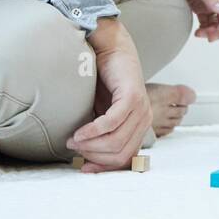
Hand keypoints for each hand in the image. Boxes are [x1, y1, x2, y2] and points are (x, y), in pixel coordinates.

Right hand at [68, 19, 152, 171]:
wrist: (110, 50)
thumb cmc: (104, 83)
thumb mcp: (102, 115)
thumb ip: (101, 136)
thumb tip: (87, 162)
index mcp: (140, 127)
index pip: (126, 159)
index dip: (103, 168)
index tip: (82, 167)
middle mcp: (145, 119)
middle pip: (120, 154)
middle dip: (93, 156)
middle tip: (73, 147)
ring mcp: (141, 108)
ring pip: (115, 141)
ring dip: (90, 144)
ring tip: (73, 139)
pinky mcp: (132, 97)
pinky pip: (112, 123)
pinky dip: (93, 131)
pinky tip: (79, 132)